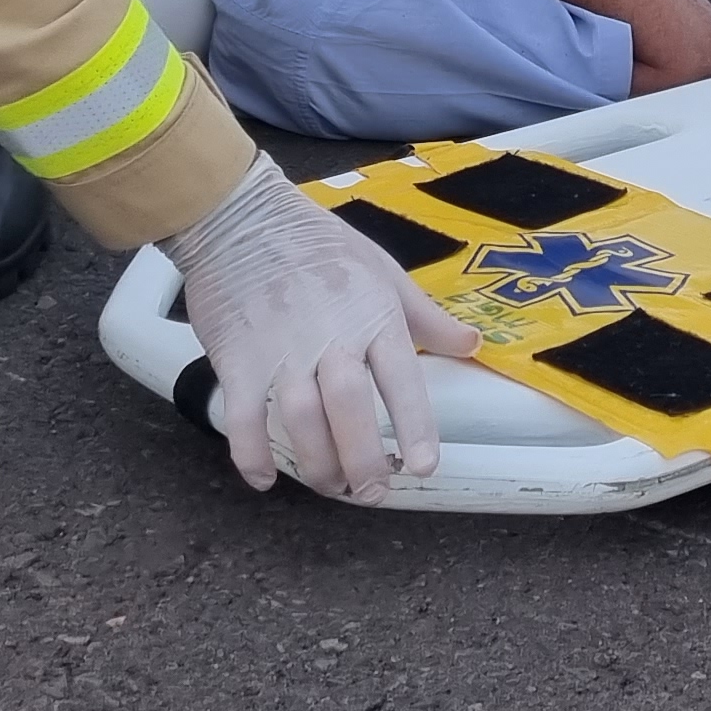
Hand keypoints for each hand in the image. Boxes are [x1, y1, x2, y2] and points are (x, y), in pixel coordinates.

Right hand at [166, 157, 478, 499]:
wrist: (239, 218)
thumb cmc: (317, 243)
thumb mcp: (383, 270)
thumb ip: (427, 316)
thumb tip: (473, 344)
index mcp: (372, 316)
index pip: (401, 378)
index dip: (415, 426)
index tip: (423, 466)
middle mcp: (329, 337)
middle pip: (349, 409)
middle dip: (363, 461)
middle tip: (372, 492)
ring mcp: (280, 350)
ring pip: (300, 420)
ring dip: (317, 464)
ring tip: (331, 485)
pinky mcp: (237, 359)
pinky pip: (243, 417)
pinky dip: (252, 454)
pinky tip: (264, 478)